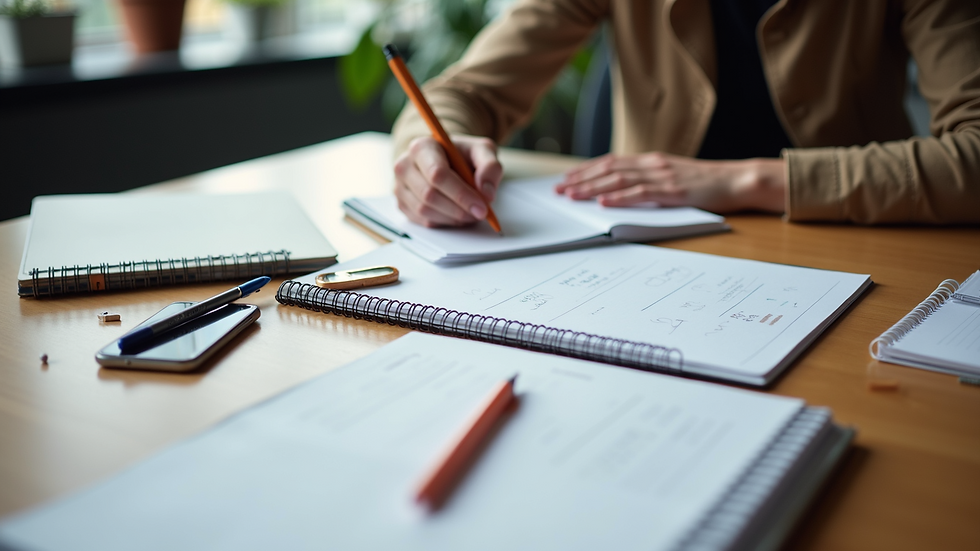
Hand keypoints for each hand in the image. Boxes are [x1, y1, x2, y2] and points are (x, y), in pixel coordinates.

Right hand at [393, 135, 502, 226]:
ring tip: (470, 213)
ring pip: (425, 211)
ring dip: (453, 217)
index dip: (461, 194)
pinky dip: (444, 222)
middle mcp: (405, 165)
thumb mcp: (482, 150)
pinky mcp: (402, 204)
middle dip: (459, 209)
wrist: (446, 160)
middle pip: (429, 195)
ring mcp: (400, 186)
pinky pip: (423, 221)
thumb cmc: (462, 155)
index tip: (482, 206)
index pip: (437, 174)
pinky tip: (457, 214)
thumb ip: (490, 166)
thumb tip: (486, 193)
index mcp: (422, 147)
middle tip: (480, 213)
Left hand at [555, 152, 786, 212]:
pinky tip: (603, 202)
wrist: (737, 180)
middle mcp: (653, 164)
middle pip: (609, 169)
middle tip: (558, 188)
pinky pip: (641, 194)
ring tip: (571, 195)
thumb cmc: (706, 182)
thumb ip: (650, 180)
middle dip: (580, 179)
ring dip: (592, 188)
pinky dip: (620, 198)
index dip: (586, 169)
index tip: (566, 177)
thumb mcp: (673, 176)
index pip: (611, 161)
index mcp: (652, 160)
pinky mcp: (673, 191)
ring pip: (619, 180)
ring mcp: (662, 177)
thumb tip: (622, 191)